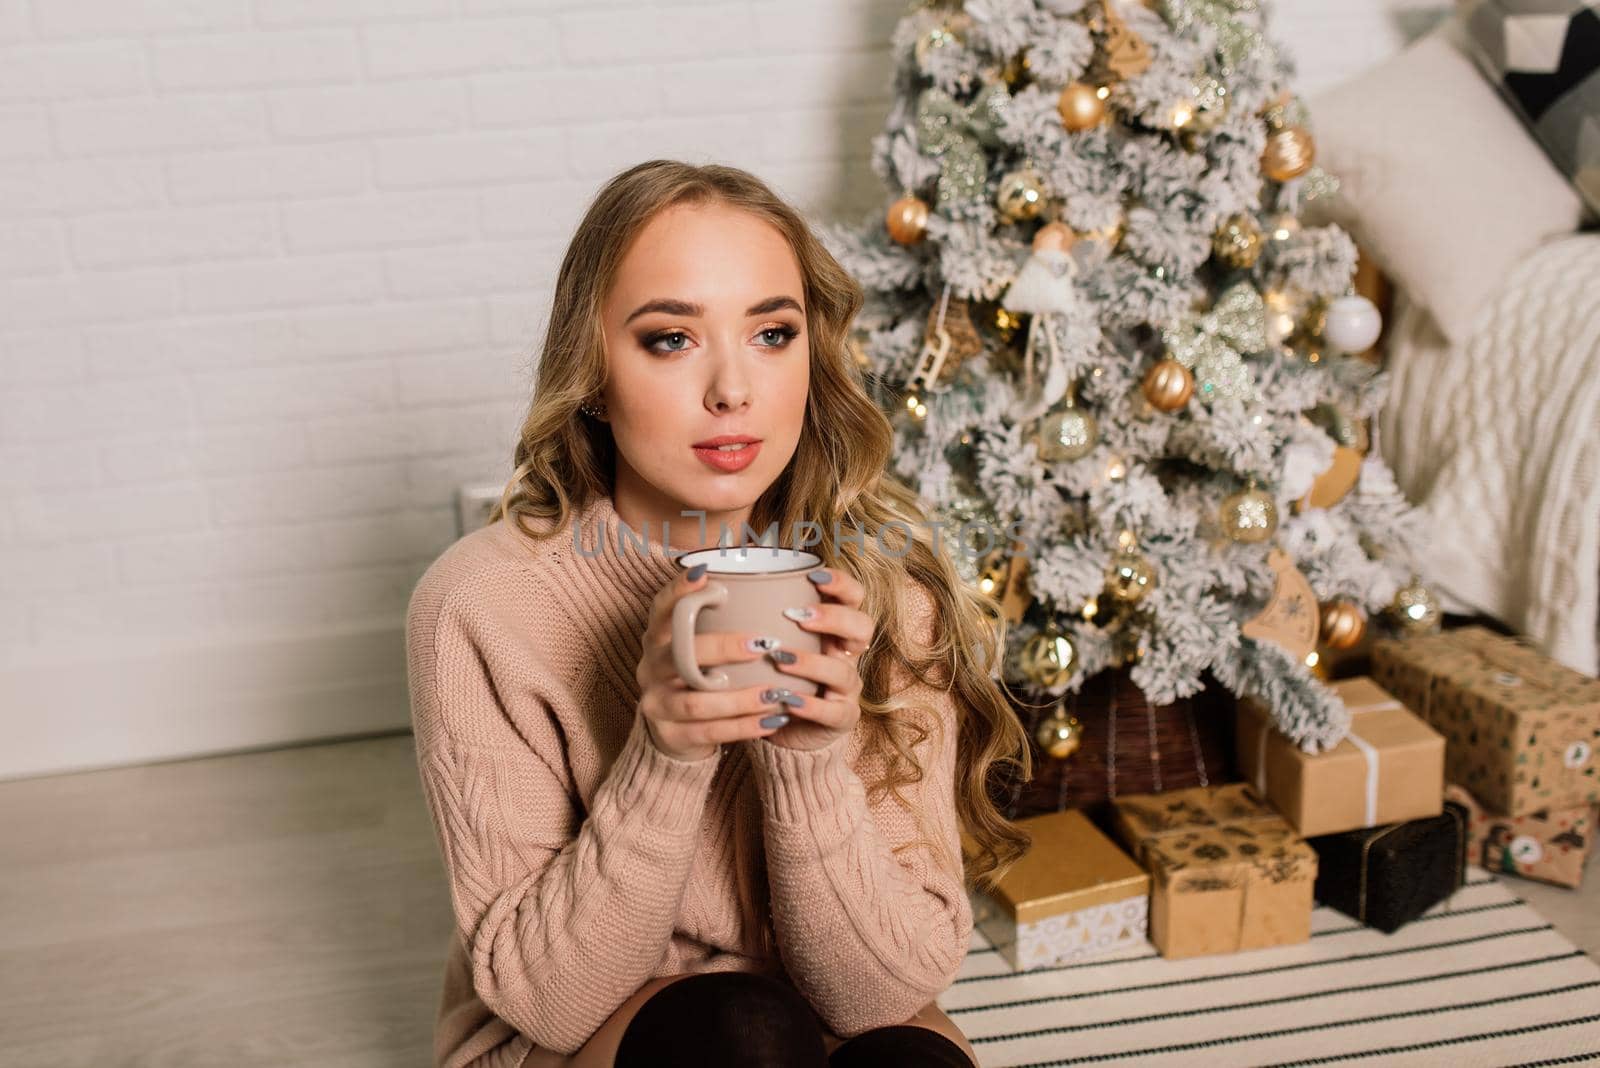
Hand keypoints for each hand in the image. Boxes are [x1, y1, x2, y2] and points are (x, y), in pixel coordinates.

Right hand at [636, 565, 802, 761]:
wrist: (676, 732)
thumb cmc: (698, 677)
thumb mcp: (698, 649)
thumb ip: (719, 623)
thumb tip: (766, 586)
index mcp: (657, 639)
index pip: (661, 609)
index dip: (678, 591)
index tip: (705, 575)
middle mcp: (650, 668)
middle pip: (681, 655)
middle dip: (724, 648)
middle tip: (765, 645)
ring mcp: (657, 704)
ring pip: (697, 701)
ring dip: (741, 698)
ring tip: (776, 694)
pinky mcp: (670, 735)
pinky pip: (709, 732)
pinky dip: (744, 727)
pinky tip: (772, 720)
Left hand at [761, 566, 873, 751]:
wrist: (781, 725)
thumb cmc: (771, 674)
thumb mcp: (766, 642)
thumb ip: (754, 615)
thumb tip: (707, 577)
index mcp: (833, 629)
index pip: (853, 597)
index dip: (841, 584)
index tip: (814, 576)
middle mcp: (846, 654)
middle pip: (862, 627)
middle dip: (834, 618)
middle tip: (798, 616)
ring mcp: (847, 688)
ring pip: (843, 671)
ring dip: (812, 662)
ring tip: (781, 658)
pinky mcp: (841, 718)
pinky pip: (834, 711)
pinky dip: (811, 705)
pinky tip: (788, 701)